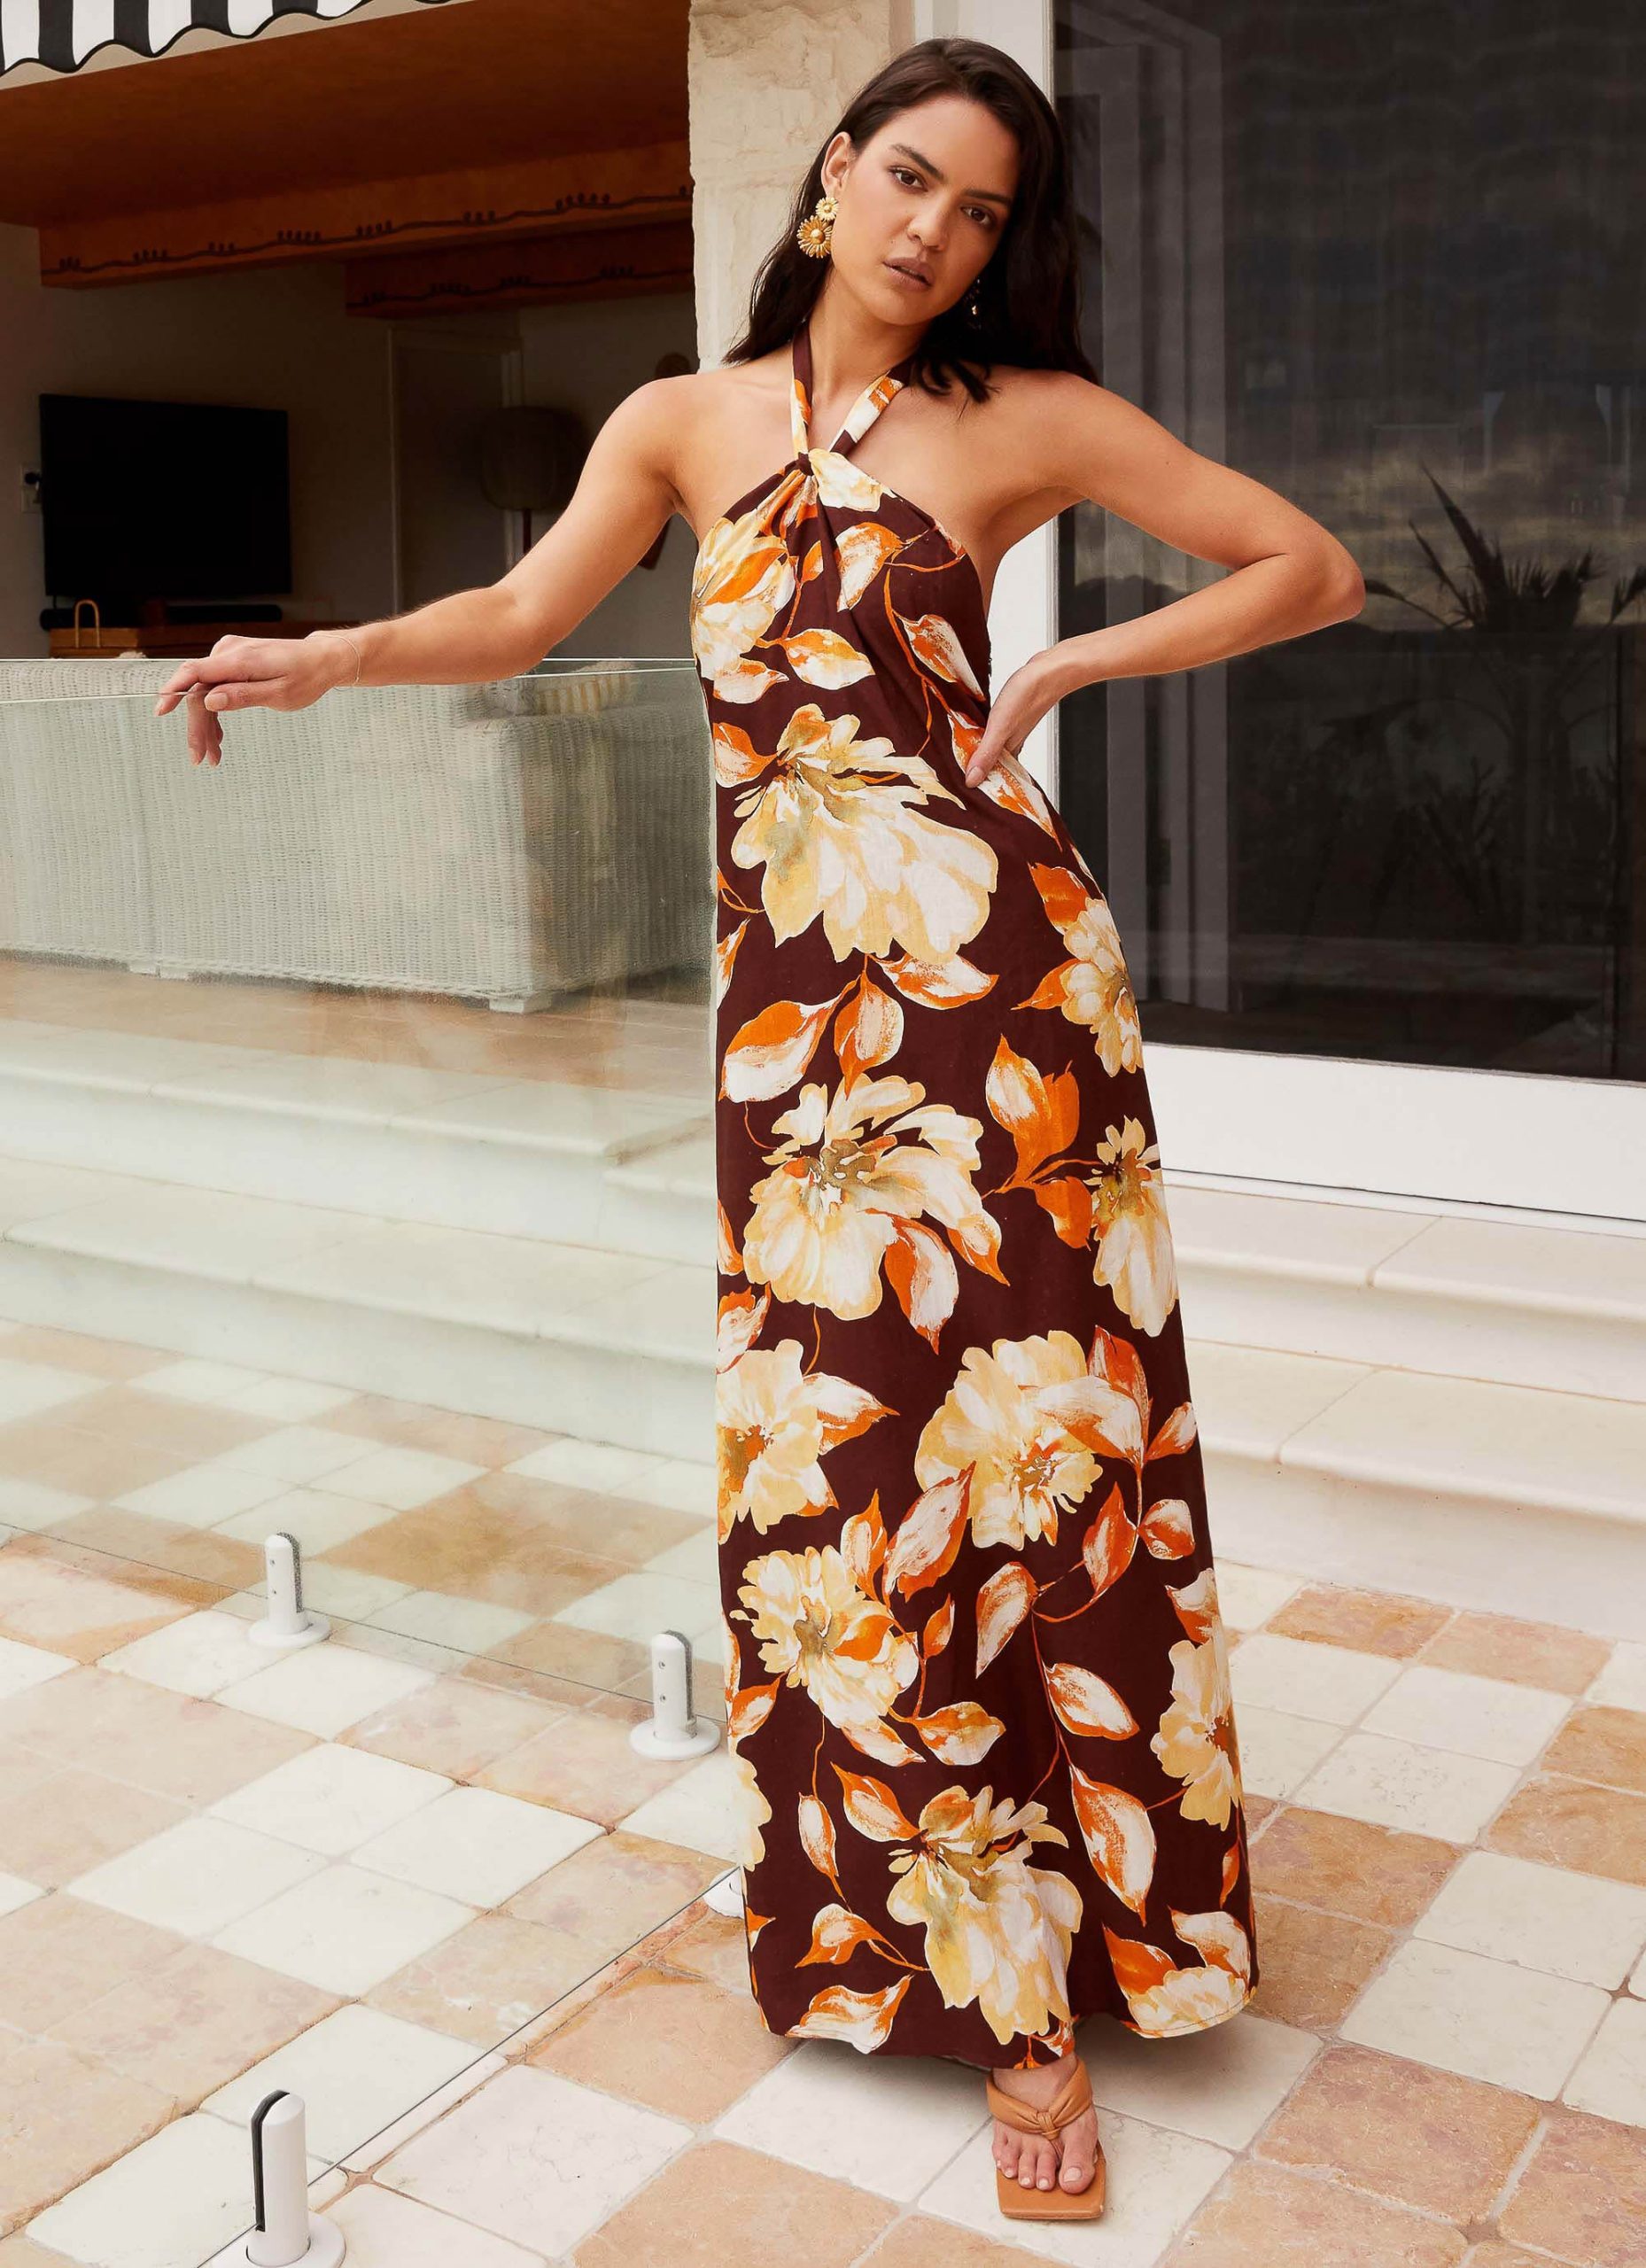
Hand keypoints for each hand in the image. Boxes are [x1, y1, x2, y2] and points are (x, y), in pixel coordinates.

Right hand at [152, 631, 358, 767]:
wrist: (321, 660)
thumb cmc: (306, 677)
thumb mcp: (280, 693)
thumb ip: (243, 696)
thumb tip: (210, 699)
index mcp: (240, 660)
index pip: (195, 672)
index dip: (174, 691)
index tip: (160, 711)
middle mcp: (230, 653)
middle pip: (200, 690)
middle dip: (198, 726)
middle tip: (200, 758)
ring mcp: (230, 656)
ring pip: (206, 692)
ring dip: (207, 724)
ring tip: (212, 755)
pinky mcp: (233, 662)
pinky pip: (215, 687)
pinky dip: (216, 712)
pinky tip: (218, 737)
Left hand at [962, 653, 1065, 786]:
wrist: (1051, 669)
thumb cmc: (1029, 694)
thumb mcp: (1000, 726)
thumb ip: (987, 753)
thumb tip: (972, 780)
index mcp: (1009, 752)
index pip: (991, 778)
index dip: (975, 786)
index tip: (956, 793)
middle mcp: (1011, 745)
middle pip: (989, 766)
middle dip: (973, 773)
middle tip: (950, 779)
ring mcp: (1011, 731)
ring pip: (991, 750)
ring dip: (976, 755)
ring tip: (956, 760)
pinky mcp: (1010, 717)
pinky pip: (993, 733)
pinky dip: (982, 737)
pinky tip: (974, 733)